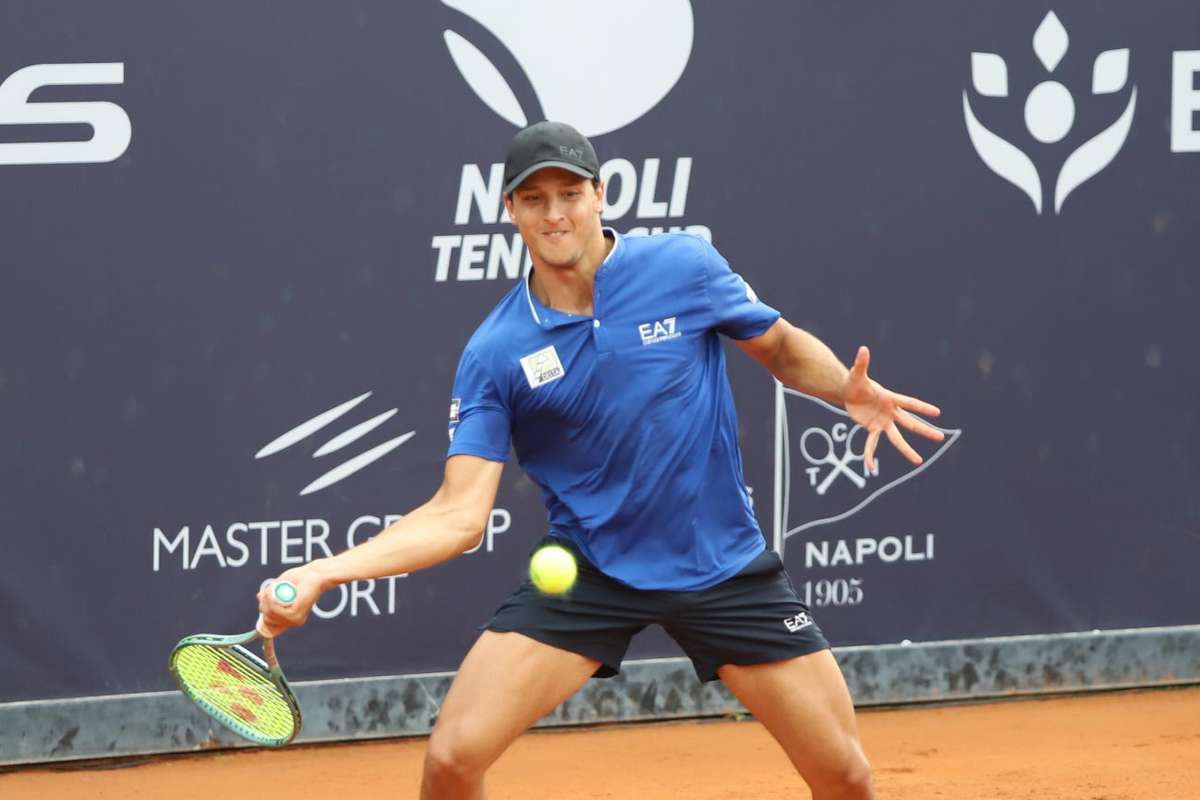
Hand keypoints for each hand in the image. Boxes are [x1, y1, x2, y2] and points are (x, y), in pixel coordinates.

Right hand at [256, 562, 327, 636]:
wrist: (318, 575)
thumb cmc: (302, 578)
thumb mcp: (281, 586)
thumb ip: (271, 593)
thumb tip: (259, 597)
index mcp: (291, 617)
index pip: (270, 628)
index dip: (264, 615)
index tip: (263, 600)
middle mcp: (292, 621)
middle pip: (267, 619)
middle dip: (264, 603)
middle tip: (269, 589)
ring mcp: (294, 619)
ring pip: (269, 614)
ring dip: (267, 599)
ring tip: (274, 587)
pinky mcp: (294, 614)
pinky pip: (274, 610)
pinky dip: (271, 599)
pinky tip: (275, 590)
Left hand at [841, 346, 943, 472]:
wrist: (848, 392)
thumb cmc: (855, 382)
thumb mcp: (856, 374)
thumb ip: (861, 364)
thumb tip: (863, 349)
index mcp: (890, 398)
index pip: (909, 403)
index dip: (922, 407)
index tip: (937, 413)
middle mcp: (890, 412)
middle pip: (909, 423)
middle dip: (924, 430)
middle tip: (940, 438)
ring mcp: (883, 422)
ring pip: (897, 438)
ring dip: (907, 449)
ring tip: (918, 461)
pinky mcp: (872, 429)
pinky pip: (872, 444)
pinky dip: (869, 455)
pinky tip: (870, 468)